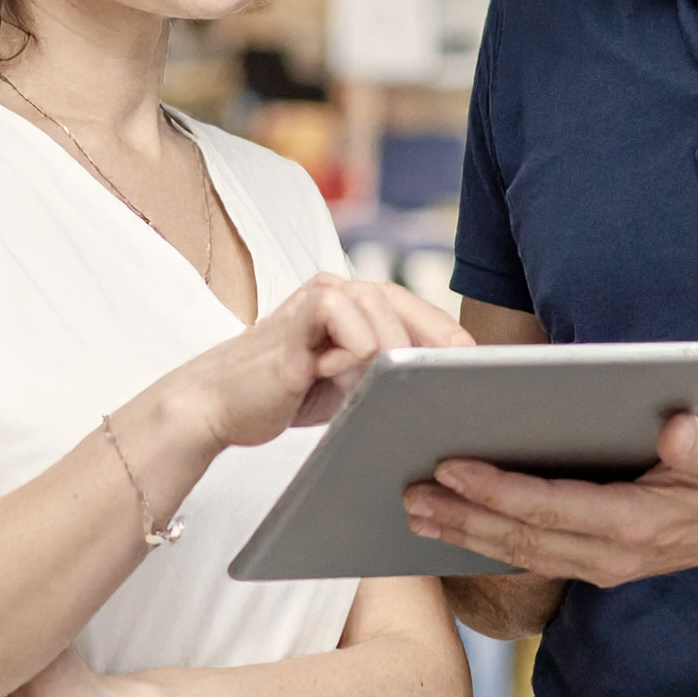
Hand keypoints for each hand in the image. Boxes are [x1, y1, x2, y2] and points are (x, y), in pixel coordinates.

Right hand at [183, 274, 470, 449]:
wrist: (216, 405)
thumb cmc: (281, 395)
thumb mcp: (345, 384)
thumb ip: (382, 374)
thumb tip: (442, 389)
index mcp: (349, 302)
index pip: (412, 310)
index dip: (446, 337)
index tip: (481, 367)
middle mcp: (335, 291)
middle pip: (403, 303)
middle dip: (436, 339)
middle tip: (465, 371)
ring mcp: (314, 301)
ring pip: (378, 308)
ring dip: (393, 349)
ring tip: (392, 380)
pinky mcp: (295, 320)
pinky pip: (344, 323)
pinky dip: (354, 349)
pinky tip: (341, 372)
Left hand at [405, 411, 697, 587]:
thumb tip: (675, 432)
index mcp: (634, 524)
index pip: (549, 507)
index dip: (496, 489)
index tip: (450, 465)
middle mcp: (611, 553)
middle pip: (520, 538)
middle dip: (460, 516)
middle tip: (407, 494)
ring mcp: (601, 564)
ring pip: (519, 553)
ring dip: (464, 534)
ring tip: (413, 514)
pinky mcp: (596, 560)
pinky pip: (532, 555)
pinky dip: (489, 542)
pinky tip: (455, 526)